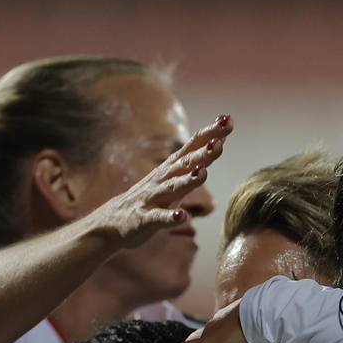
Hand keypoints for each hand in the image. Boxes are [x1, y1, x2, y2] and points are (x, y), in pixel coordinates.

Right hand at [91, 117, 231, 247]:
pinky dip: (169, 218)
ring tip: (203, 173)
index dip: (211, 134)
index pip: (193, 147)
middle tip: (219, 143)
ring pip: (173, 188)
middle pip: (186, 164)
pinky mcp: (144, 219)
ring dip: (188, 180)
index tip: (228, 120)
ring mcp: (153, 198)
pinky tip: (181, 217)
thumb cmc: (152, 197)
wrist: (114, 221)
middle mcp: (163, 179)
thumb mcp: (175, 176)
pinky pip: (158, 218)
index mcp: (172, 169)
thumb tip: (219, 140)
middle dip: (203, 153)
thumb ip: (197, 160)